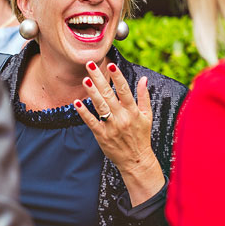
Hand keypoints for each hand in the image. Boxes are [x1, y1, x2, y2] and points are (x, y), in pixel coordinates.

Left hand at [74, 61, 163, 205]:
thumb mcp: (147, 116)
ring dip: (92, 93)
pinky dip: (84, 113)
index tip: (111, 65)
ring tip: (85, 80)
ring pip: (100, 106)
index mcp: (133, 111)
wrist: (136, 160)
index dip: (118, 77)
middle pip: (109, 95)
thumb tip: (143, 78)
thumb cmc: (142, 136)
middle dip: (99, 79)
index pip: (125, 90)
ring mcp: (111, 126)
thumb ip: (144, 96)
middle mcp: (122, 117)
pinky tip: (77, 103)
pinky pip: (91, 122)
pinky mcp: (102, 136)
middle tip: (90, 65)